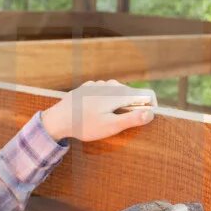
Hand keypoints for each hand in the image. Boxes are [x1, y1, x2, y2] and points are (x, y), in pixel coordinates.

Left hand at [41, 80, 156, 141]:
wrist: (58, 118)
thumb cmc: (85, 125)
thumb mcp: (110, 126)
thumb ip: (132, 119)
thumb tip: (151, 113)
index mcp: (120, 94)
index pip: (147, 94)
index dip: (152, 106)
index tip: (148, 118)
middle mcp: (111, 85)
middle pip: (133, 93)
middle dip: (134, 107)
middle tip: (124, 124)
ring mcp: (99, 84)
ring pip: (118, 92)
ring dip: (120, 104)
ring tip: (109, 119)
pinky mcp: (89, 87)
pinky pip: (105, 92)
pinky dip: (106, 101)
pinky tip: (97, 112)